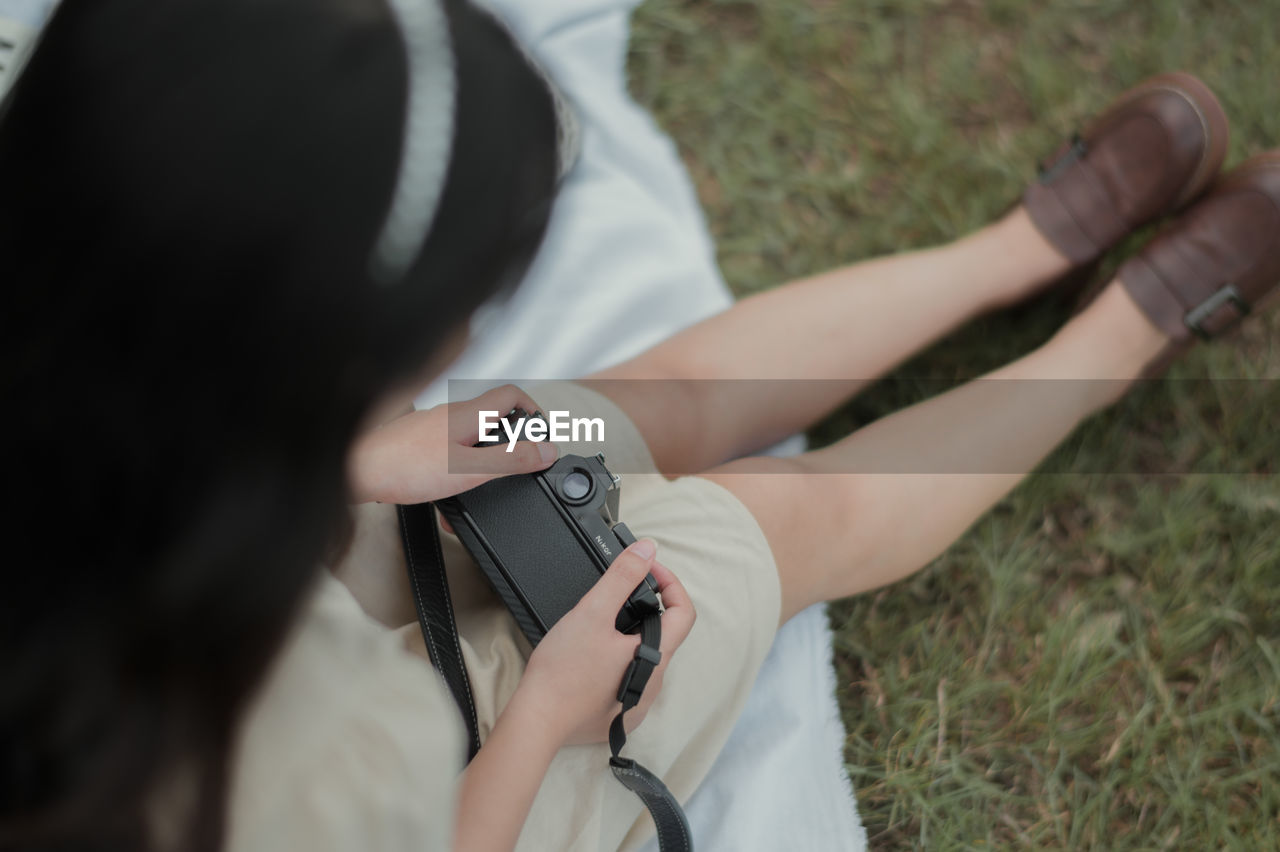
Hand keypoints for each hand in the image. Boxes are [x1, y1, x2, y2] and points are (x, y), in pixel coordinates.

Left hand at [348, 384, 558, 504]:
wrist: (358, 472)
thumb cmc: (405, 467)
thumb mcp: (469, 469)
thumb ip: (510, 459)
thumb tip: (546, 451)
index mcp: (468, 414)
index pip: (512, 394)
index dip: (534, 408)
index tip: (543, 430)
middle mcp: (450, 414)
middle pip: (492, 415)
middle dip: (511, 438)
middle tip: (520, 460)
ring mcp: (432, 427)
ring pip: (469, 435)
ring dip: (483, 457)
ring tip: (485, 483)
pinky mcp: (417, 442)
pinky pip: (449, 449)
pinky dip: (460, 467)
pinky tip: (452, 491)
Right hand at [515, 539, 696, 746]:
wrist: (536, 721)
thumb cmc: (562, 672)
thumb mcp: (593, 612)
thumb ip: (622, 577)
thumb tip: (647, 550)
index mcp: (656, 658)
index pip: (684, 612)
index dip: (670, 584)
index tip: (647, 571)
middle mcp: (654, 684)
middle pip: (663, 635)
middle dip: (644, 609)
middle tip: (617, 594)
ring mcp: (637, 703)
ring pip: (644, 657)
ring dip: (628, 636)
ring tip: (599, 626)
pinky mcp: (619, 714)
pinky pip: (628, 679)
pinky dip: (616, 661)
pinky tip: (592, 657)